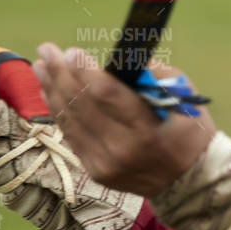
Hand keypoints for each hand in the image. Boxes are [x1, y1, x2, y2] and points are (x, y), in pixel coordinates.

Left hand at [32, 45, 216, 195]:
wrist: (190, 179)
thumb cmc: (189, 129)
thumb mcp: (182, 96)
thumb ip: (150, 75)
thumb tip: (115, 60)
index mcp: (147, 130)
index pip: (107, 95)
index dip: (85, 71)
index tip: (72, 51)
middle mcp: (122, 149)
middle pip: (81, 105)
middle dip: (60, 73)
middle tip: (47, 50)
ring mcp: (105, 163)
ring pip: (70, 120)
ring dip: (51, 89)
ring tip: (40, 66)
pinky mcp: (95, 170)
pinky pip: (71, 135)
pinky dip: (57, 111)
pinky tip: (49, 91)